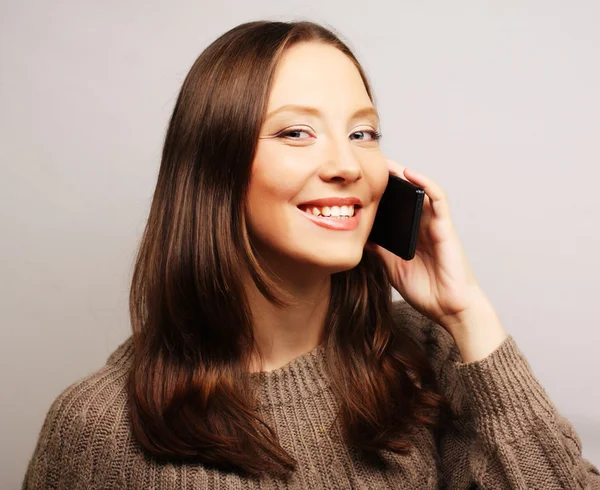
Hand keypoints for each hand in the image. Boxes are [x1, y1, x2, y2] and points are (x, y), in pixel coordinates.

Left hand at [366, 159, 495, 336]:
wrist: (449, 309)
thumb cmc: (426, 290)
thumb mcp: (393, 268)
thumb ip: (380, 251)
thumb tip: (360, 236)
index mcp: (411, 234)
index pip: (397, 206)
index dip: (382, 192)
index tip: (361, 180)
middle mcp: (424, 225)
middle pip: (408, 194)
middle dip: (390, 177)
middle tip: (370, 163)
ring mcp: (436, 225)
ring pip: (422, 190)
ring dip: (405, 174)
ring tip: (386, 162)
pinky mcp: (446, 228)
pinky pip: (438, 199)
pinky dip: (426, 183)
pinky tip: (410, 174)